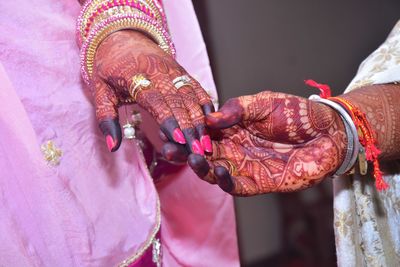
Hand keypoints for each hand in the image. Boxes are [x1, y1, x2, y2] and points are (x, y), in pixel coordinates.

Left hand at [91, 30, 213, 153]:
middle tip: (197, 150)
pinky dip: (206, 105)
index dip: (167, 120)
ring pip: (191, 97)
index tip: (177, 139)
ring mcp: (173, 70)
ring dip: (200, 121)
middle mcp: (158, 72)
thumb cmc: (109, 68)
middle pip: (177, 101)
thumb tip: (112, 146)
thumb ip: (105, 118)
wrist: (123, 37)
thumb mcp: (100, 90)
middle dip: (189, 127)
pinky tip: (211, 123)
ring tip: (205, 143)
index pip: (155, 100)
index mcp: (135, 76)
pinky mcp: (182, 71)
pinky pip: (197, 89)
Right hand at [185, 91, 347, 195]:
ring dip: (202, 169)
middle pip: (204, 154)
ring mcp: (245, 166)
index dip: (188, 132)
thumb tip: (209, 117)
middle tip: (171, 148)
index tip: (173, 129)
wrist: (328, 131)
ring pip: (215, 172)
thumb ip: (237, 109)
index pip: (203, 133)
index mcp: (232, 129)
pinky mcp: (259, 182)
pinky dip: (226, 182)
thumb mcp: (263, 102)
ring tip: (194, 159)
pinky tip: (219, 172)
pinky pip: (236, 187)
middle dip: (186, 153)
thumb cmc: (297, 113)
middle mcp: (234, 148)